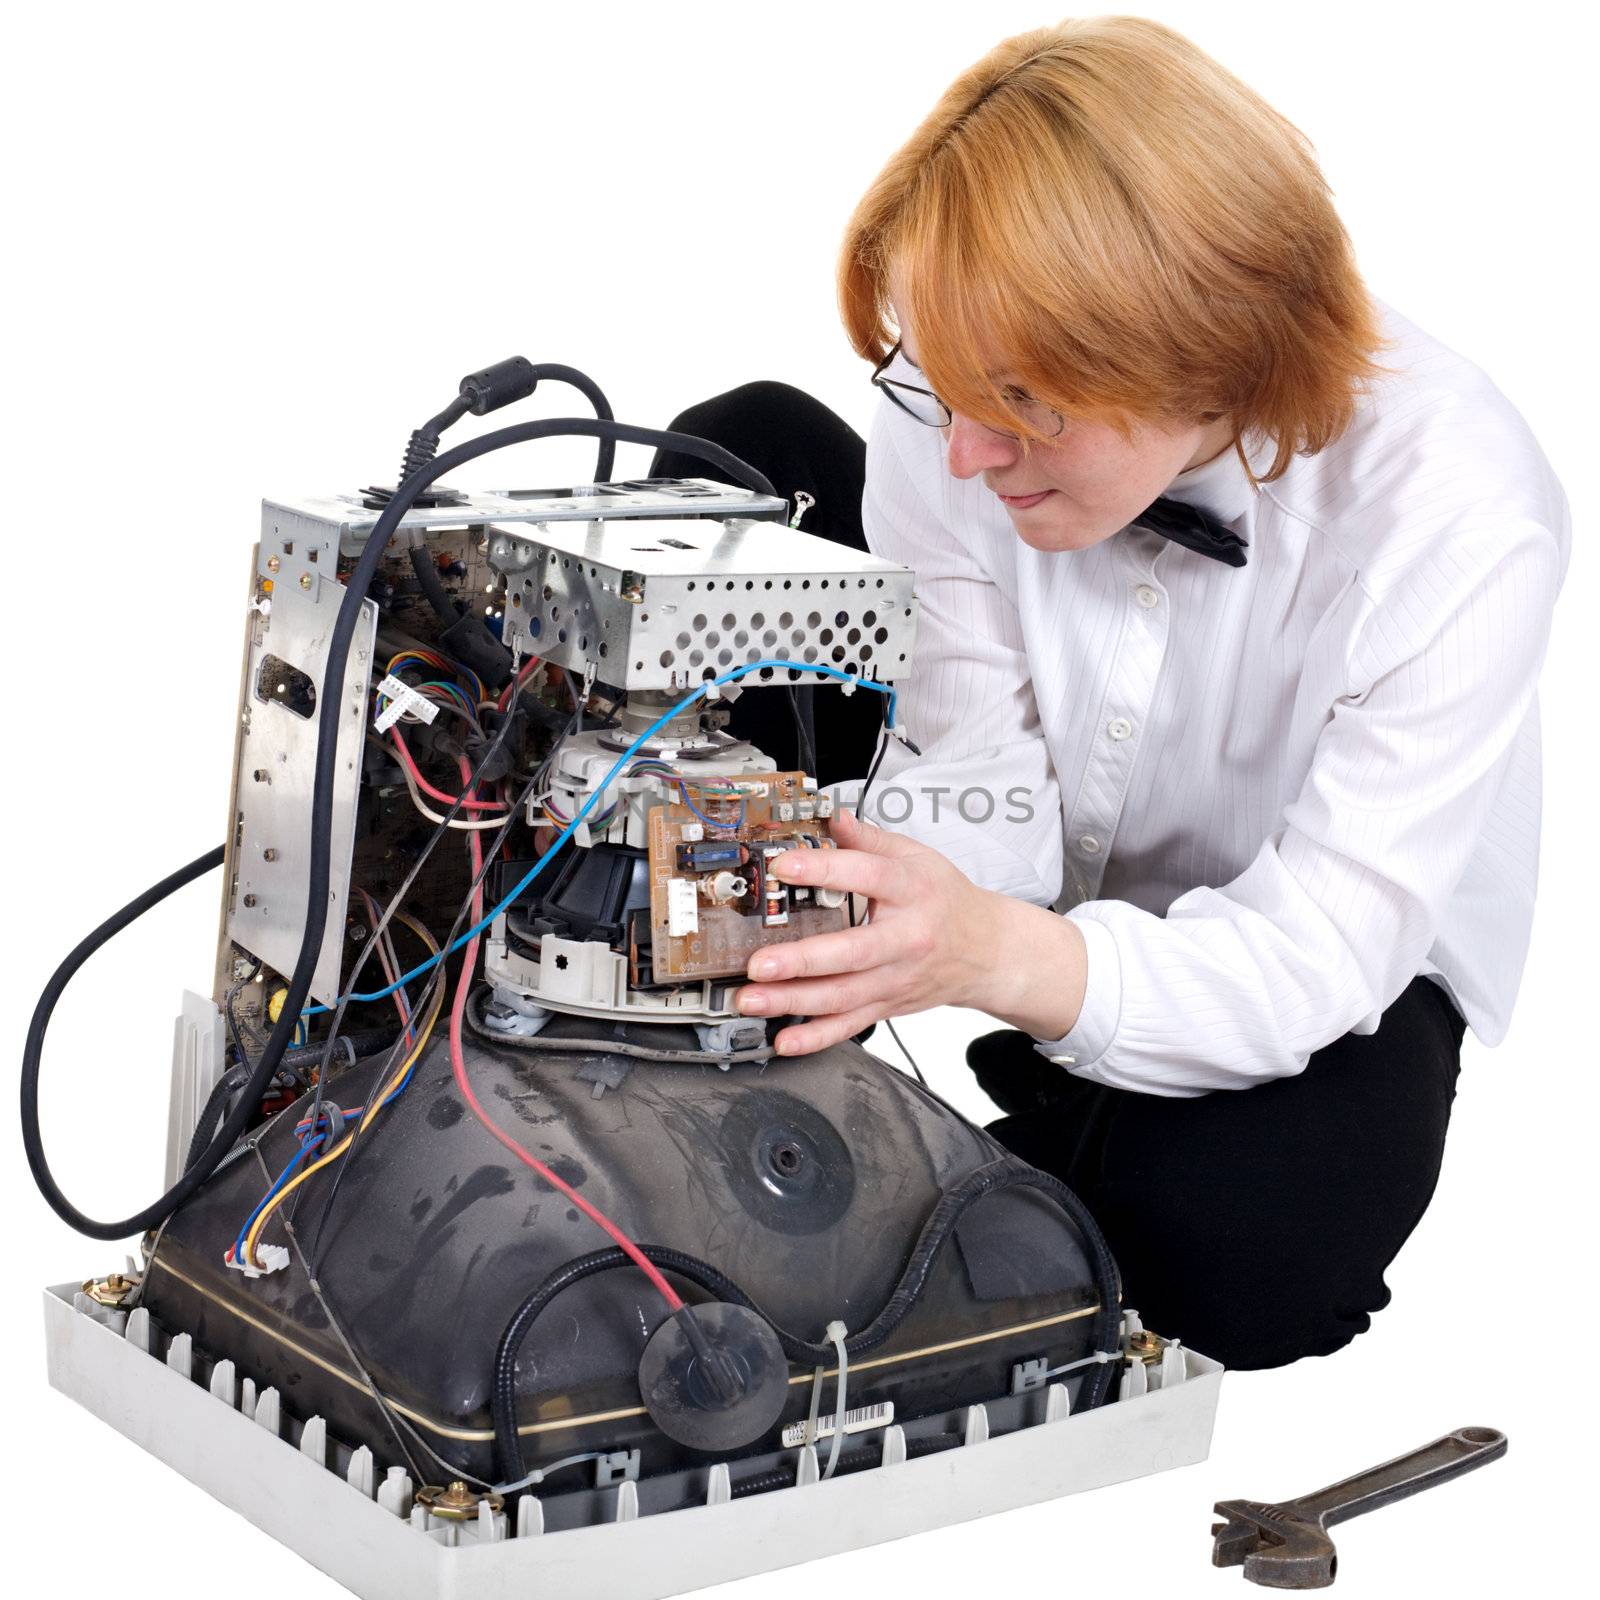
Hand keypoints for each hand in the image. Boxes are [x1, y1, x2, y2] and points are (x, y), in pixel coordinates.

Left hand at [733, 808, 1089, 1054]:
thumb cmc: (947, 901)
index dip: (823, 869)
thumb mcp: (917, 857)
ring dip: (793, 1000)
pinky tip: (786, 1039)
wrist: (987, 951)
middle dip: (801, 961)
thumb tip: (830, 816)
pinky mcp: (888, 1005)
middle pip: (852, 952)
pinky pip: (850, 1025)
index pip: (866, 876)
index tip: (783, 866)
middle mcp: (905, 939)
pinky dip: (816, 1037)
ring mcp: (895, 978)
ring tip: (752, 998)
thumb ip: (869, 838)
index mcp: (911, 891)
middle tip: (759, 962)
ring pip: (843, 995)